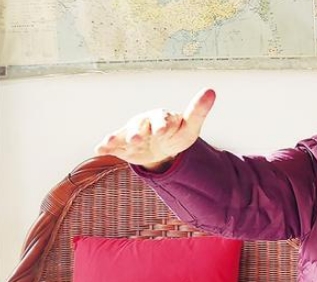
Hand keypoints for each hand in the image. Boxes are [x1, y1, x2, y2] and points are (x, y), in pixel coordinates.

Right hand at [94, 88, 215, 167]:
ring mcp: (132, 134)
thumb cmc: (176, 134)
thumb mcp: (190, 127)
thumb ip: (198, 111)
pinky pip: (112, 145)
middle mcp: (144, 123)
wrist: (162, 149)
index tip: (163, 131)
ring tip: (111, 142)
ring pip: (124, 135)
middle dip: (138, 133)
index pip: (162, 120)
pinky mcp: (123, 146)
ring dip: (119, 138)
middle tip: (139, 139)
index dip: (162, 125)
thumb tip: (211, 90)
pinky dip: (105, 146)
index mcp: (162, 117)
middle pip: (140, 126)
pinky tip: (98, 149)